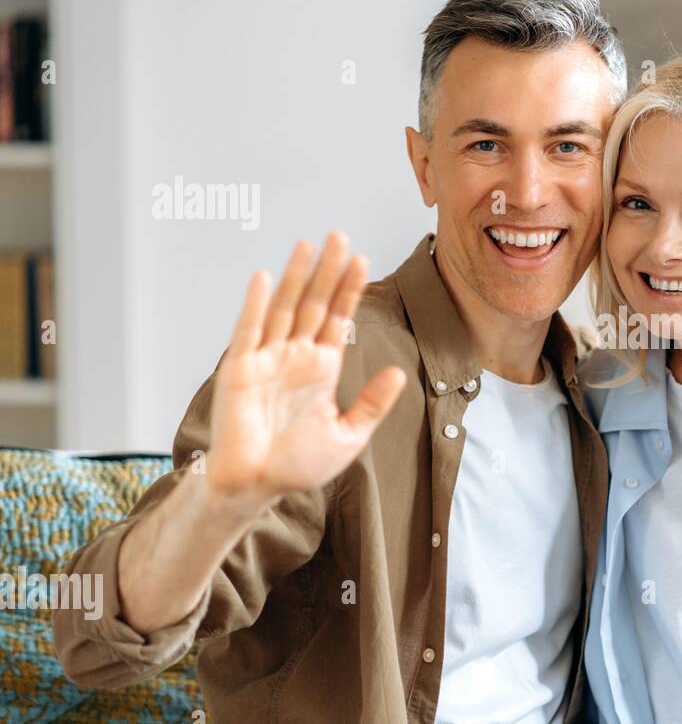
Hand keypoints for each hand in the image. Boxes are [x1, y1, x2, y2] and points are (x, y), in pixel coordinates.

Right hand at [205, 231, 406, 506]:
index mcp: (321, 369)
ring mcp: (267, 360)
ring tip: (308, 245)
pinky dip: (256, 305)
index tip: (363, 260)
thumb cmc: (296, 465)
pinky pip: (249, 332)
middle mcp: (295, 357)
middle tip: (339, 236)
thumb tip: (399, 373)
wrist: (256, 487)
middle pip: (313, 304)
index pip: (338, 319)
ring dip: (295, 277)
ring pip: (284, 309)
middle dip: (327, 271)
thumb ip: (372, 404)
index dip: (349, 290)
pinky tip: (265, 278)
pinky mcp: (239, 371)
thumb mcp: (348, 436)